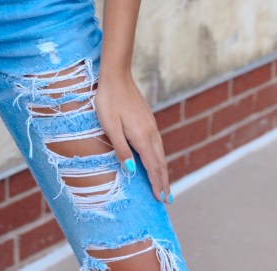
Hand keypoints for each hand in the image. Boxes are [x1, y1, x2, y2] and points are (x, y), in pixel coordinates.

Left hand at [94, 70, 171, 203]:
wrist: (116, 76)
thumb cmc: (109, 101)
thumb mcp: (110, 126)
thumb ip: (121, 149)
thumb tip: (133, 170)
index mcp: (142, 136)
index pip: (153, 166)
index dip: (157, 183)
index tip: (161, 199)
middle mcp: (150, 132)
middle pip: (160, 162)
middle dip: (164, 181)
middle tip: (168, 199)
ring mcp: (151, 125)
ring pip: (161, 153)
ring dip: (163, 170)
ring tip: (165, 185)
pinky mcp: (148, 120)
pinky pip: (158, 144)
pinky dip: (160, 158)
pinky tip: (157, 160)